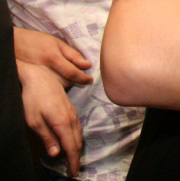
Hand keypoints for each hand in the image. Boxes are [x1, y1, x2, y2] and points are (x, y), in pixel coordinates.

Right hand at [14, 28, 91, 85]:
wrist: (13, 43)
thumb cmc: (37, 40)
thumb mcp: (57, 43)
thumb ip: (72, 54)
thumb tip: (88, 65)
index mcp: (53, 58)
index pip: (71, 73)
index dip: (83, 78)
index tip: (90, 80)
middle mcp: (45, 69)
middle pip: (65, 82)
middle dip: (74, 80)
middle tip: (79, 75)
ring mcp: (37, 76)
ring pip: (57, 86)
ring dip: (65, 83)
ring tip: (67, 77)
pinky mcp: (32, 80)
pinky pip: (48, 86)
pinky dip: (55, 84)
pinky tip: (56, 79)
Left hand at [17, 61, 82, 176]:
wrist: (40, 77)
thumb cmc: (33, 99)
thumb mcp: (34, 121)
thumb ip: (47, 137)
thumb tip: (56, 153)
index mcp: (62, 123)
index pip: (71, 147)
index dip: (73, 161)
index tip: (73, 172)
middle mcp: (71, 118)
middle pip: (78, 141)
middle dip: (76, 157)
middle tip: (73, 170)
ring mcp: (72, 112)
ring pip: (79, 134)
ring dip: (77, 147)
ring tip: (73, 158)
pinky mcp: (70, 108)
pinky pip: (78, 126)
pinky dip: (77, 137)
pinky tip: (73, 139)